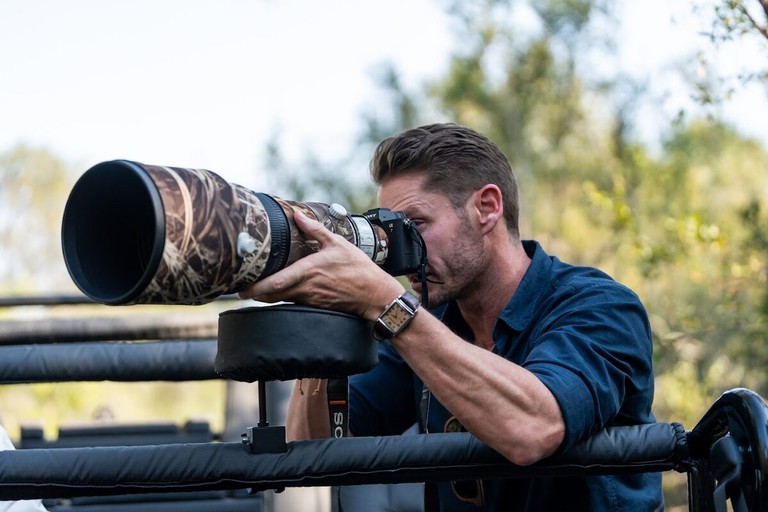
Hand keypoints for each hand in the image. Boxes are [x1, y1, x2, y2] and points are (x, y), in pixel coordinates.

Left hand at [238, 210, 403, 320]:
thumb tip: (298, 215)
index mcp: (308, 272)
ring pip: (280, 299)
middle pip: (271, 295)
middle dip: (254, 293)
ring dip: (266, 295)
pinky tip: (278, 290)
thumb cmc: (358, 269)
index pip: (275, 284)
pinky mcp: (314, 305)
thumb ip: (315, 230)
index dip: (255, 288)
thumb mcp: (338, 243)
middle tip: (240, 288)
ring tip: (254, 287)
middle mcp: (305, 289)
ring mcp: (309, 300)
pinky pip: (292, 301)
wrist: (374, 294)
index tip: (241, 289)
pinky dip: (281, 296)